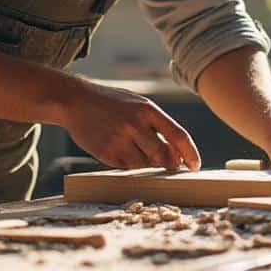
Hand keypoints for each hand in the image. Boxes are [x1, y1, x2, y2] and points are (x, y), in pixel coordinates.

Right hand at [61, 80, 200, 170]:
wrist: (75, 101)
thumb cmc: (112, 103)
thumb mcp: (138, 104)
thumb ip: (157, 126)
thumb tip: (176, 155)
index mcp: (147, 109)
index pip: (178, 135)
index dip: (190, 153)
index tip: (195, 165)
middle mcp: (134, 125)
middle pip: (163, 155)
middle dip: (170, 164)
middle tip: (172, 166)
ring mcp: (119, 140)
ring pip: (145, 165)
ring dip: (149, 165)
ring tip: (140, 153)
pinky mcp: (106, 153)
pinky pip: (127, 168)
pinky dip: (131, 166)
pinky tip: (124, 152)